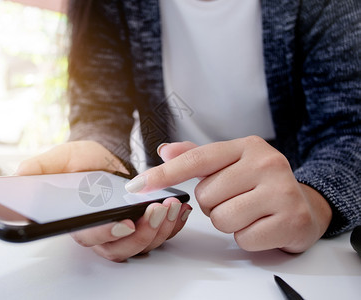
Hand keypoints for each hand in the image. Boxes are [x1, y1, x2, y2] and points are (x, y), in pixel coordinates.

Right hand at [16, 141, 191, 261]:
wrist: (103, 158)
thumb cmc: (82, 161)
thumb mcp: (61, 158)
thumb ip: (42, 167)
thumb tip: (20, 176)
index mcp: (80, 222)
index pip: (90, 236)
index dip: (107, 233)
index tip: (125, 222)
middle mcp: (103, 233)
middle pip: (121, 247)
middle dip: (142, 233)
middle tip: (157, 210)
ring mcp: (124, 232)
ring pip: (142, 245)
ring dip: (160, 229)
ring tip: (171, 206)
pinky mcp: (142, 226)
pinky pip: (159, 235)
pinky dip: (172, 226)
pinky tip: (179, 210)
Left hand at [125, 136, 331, 252]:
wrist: (304, 205)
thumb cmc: (259, 184)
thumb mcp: (231, 163)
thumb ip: (197, 156)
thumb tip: (164, 150)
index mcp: (246, 146)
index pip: (196, 158)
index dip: (165, 173)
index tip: (138, 184)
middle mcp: (266, 163)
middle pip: (206, 195)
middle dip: (212, 204)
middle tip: (234, 199)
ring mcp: (281, 191)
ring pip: (221, 218)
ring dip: (227, 221)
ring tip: (246, 212)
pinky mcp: (290, 219)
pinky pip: (243, 238)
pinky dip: (246, 237)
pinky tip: (260, 225)